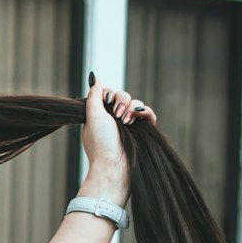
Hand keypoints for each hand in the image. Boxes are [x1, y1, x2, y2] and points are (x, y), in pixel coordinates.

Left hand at [81, 73, 157, 204]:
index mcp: (100, 116)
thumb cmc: (100, 144)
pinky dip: (146, 111)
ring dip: (132, 107)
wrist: (114, 166)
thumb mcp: (93, 116)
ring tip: (126, 121)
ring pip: (136, 103)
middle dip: (121, 101)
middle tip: (117, 114)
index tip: (106, 102)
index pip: (108, 94)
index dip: (109, 94)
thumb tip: (94, 76)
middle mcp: (114, 119)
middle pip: (123, 96)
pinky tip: (140, 115)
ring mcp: (130, 125)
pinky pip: (148, 114)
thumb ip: (94, 96)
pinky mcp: (143, 131)